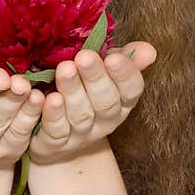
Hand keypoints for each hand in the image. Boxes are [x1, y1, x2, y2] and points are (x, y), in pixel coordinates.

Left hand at [27, 42, 156, 165]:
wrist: (56, 137)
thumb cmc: (84, 90)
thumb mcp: (105, 71)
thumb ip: (126, 58)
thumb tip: (149, 50)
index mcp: (122, 102)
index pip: (131, 90)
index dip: (125, 75)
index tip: (114, 57)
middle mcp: (105, 122)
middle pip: (105, 103)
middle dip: (95, 78)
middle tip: (84, 57)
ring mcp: (80, 135)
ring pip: (80, 115)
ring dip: (72, 91)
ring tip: (64, 69)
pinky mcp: (55, 144)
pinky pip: (55, 131)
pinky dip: (51, 114)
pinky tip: (45, 97)